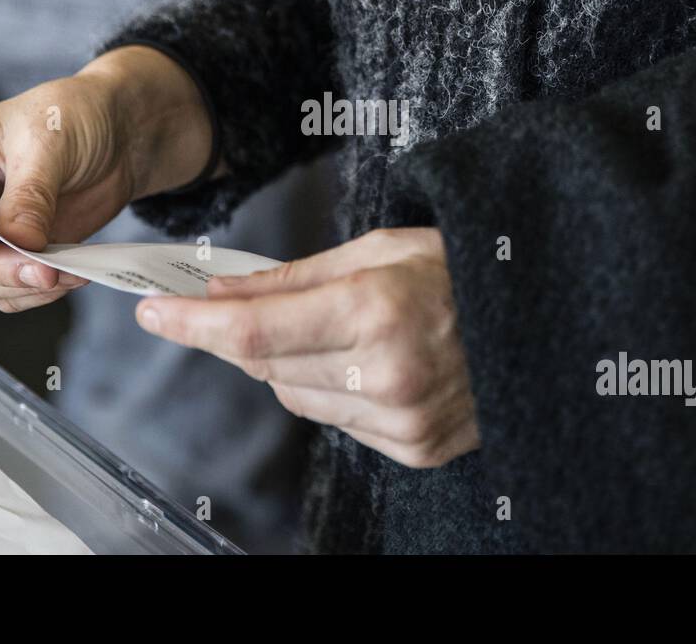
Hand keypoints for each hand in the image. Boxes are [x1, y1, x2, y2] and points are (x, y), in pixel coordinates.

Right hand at [0, 46, 214, 311]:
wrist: (118, 134)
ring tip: (62, 274)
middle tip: (41, 270)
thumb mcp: (48, 142)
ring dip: (17, 284)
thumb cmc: (72, 115)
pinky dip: (35, 292)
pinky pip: (7, 291)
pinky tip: (70, 276)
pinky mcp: (8, 255)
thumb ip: (29, 195)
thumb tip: (20, 244)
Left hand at [136, 228, 479, 467]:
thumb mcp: (379, 248)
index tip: (153, 312)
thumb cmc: (461, 270)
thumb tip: (221, 290)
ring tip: (343, 328)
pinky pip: (336, 420)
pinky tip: (371, 361)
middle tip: (261, 302)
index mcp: (375, 309)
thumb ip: (293, 276)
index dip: (193, 324)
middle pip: (266, 365)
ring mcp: (402, 419)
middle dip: (249, 333)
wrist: (543, 316)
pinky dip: (333, 390)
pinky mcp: (415, 447)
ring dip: (293, 363)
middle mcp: (386, 373)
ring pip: (295, 396)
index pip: (253, 330)